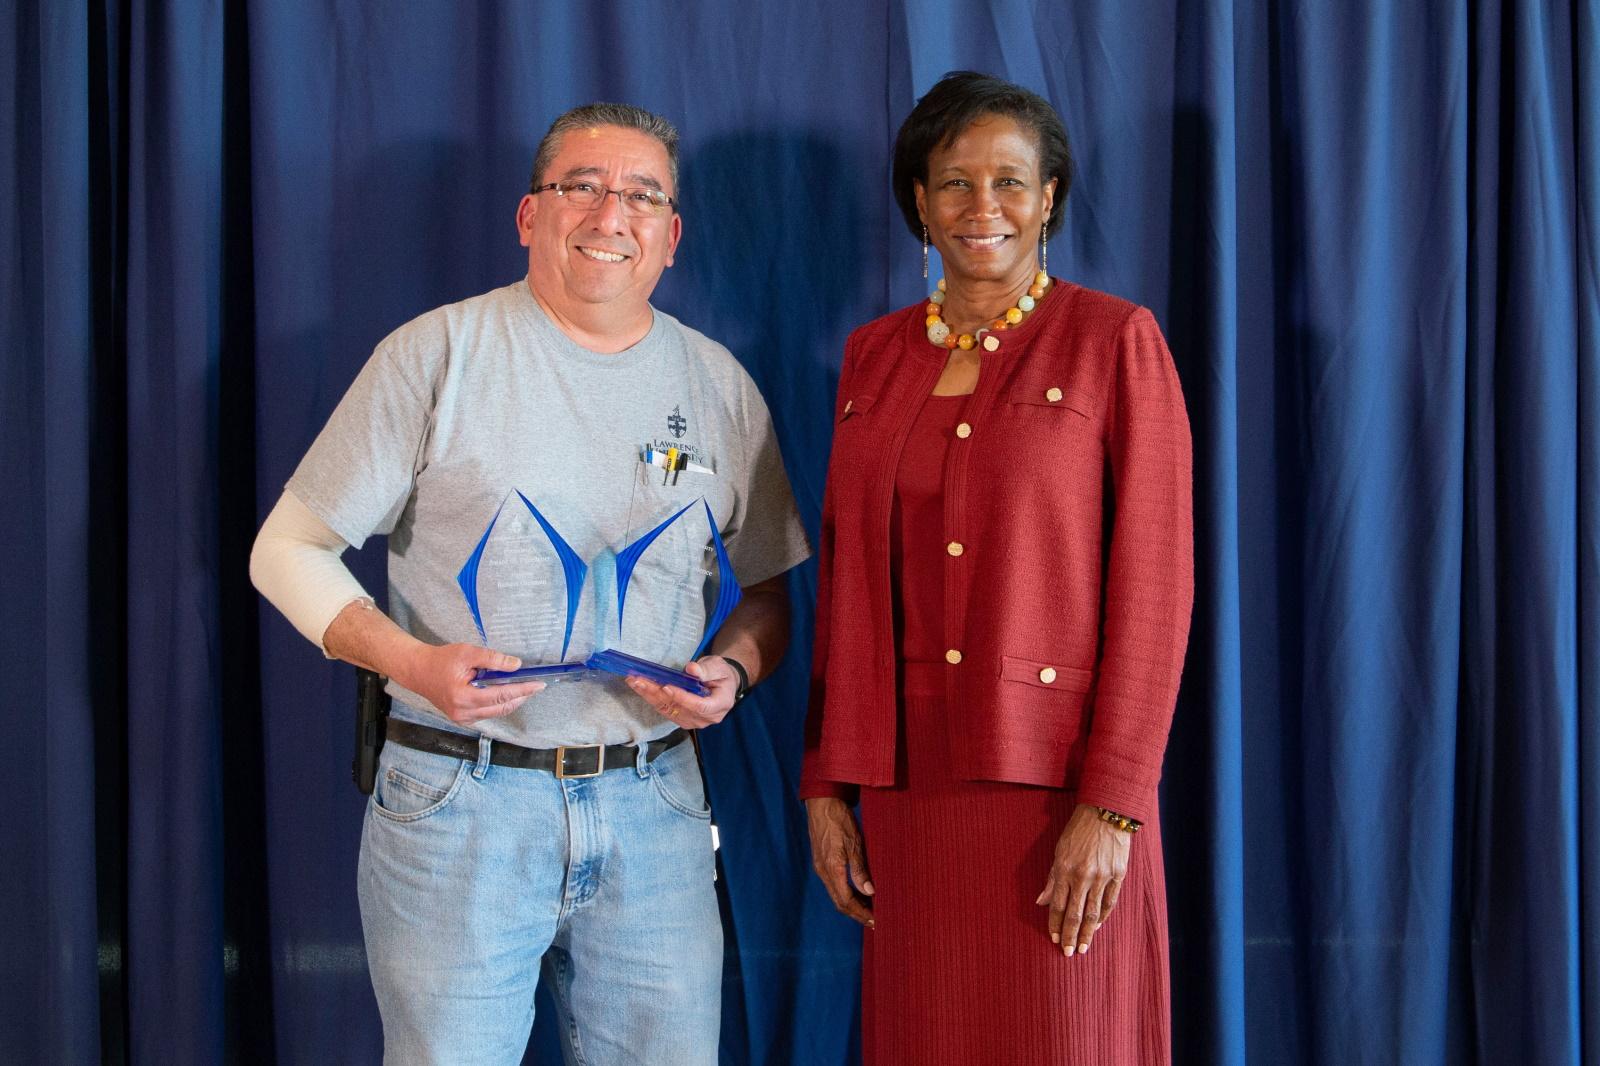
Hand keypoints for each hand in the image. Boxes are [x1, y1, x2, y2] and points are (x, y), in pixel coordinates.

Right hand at [399, 643, 544, 725]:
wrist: (418, 671)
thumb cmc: (440, 660)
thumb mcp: (467, 653)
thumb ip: (492, 659)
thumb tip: (516, 665)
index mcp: (463, 697)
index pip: (501, 695)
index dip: (522, 690)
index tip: (539, 685)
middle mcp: (463, 713)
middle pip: (501, 708)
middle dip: (521, 697)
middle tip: (535, 686)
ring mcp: (462, 718)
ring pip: (495, 713)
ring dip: (511, 701)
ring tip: (524, 689)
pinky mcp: (462, 718)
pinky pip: (487, 714)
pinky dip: (498, 705)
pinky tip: (506, 694)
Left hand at [623, 657, 738, 728]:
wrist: (722, 685)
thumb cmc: (722, 675)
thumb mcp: (718, 667)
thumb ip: (706, 670)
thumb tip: (691, 669)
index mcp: (719, 705)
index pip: (699, 706)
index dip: (682, 698)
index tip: (666, 687)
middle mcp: (705, 719)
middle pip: (678, 708)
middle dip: (656, 693)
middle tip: (639, 680)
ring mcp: (692, 721)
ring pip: (667, 710)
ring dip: (649, 695)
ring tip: (634, 682)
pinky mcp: (682, 719)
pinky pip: (665, 710)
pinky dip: (651, 698)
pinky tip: (640, 688)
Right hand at [805, 797, 874, 925]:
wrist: (822, 803)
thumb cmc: (839, 820)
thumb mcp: (854, 844)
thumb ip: (860, 870)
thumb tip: (869, 892)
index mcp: (832, 869)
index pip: (846, 901)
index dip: (861, 913)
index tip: (875, 921)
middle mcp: (823, 872)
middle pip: (840, 902)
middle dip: (857, 913)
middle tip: (874, 921)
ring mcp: (821, 867)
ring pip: (836, 895)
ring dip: (852, 905)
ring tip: (869, 908)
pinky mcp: (822, 861)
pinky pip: (833, 885)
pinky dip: (846, 893)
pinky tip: (857, 891)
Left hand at [1035, 803, 1130, 956]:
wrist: (1107, 812)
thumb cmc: (1079, 830)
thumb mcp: (1060, 849)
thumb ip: (1052, 877)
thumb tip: (1041, 901)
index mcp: (1065, 869)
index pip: (1057, 905)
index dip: (1055, 924)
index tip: (1054, 939)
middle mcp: (1082, 876)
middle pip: (1074, 914)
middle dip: (1070, 936)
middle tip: (1068, 953)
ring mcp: (1102, 876)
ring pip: (1093, 913)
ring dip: (1087, 933)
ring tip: (1083, 947)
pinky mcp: (1118, 875)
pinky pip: (1110, 902)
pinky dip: (1103, 917)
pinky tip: (1097, 927)